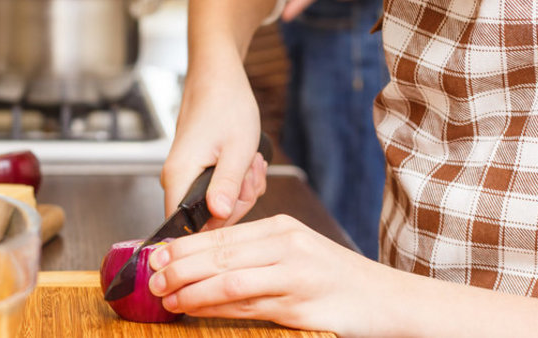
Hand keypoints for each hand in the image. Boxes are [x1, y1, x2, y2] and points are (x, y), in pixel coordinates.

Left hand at [147, 215, 393, 334]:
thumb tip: (205, 263)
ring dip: (191, 289)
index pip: (223, 234)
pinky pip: (247, 305)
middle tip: (152, 276)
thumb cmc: (337, 280)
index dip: (185, 245)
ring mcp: (293, 275)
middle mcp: (287, 245)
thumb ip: (257, 254)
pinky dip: (215, 307)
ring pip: (229, 280)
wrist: (385, 300)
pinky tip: (195, 309)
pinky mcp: (299, 305)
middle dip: (179, 266)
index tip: (157, 253)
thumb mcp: (296, 254)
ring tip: (165, 296)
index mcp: (282, 227)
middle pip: (220, 253)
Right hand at [162, 55, 267, 228]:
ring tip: (249, 160)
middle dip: (238, 200)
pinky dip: (238, 179)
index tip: (238, 198)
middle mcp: (176, 180)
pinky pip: (219, 189)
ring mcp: (186, 176)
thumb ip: (227, 186)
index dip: (219, 223)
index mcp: (178, 178)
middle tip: (249, 172)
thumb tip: (219, 217)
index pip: (187, 229)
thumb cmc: (226, 105)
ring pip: (218, 204)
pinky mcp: (195, 170)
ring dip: (242, 187)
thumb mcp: (237, 149)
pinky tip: (246, 160)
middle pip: (208, 219)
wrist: (218, 77)